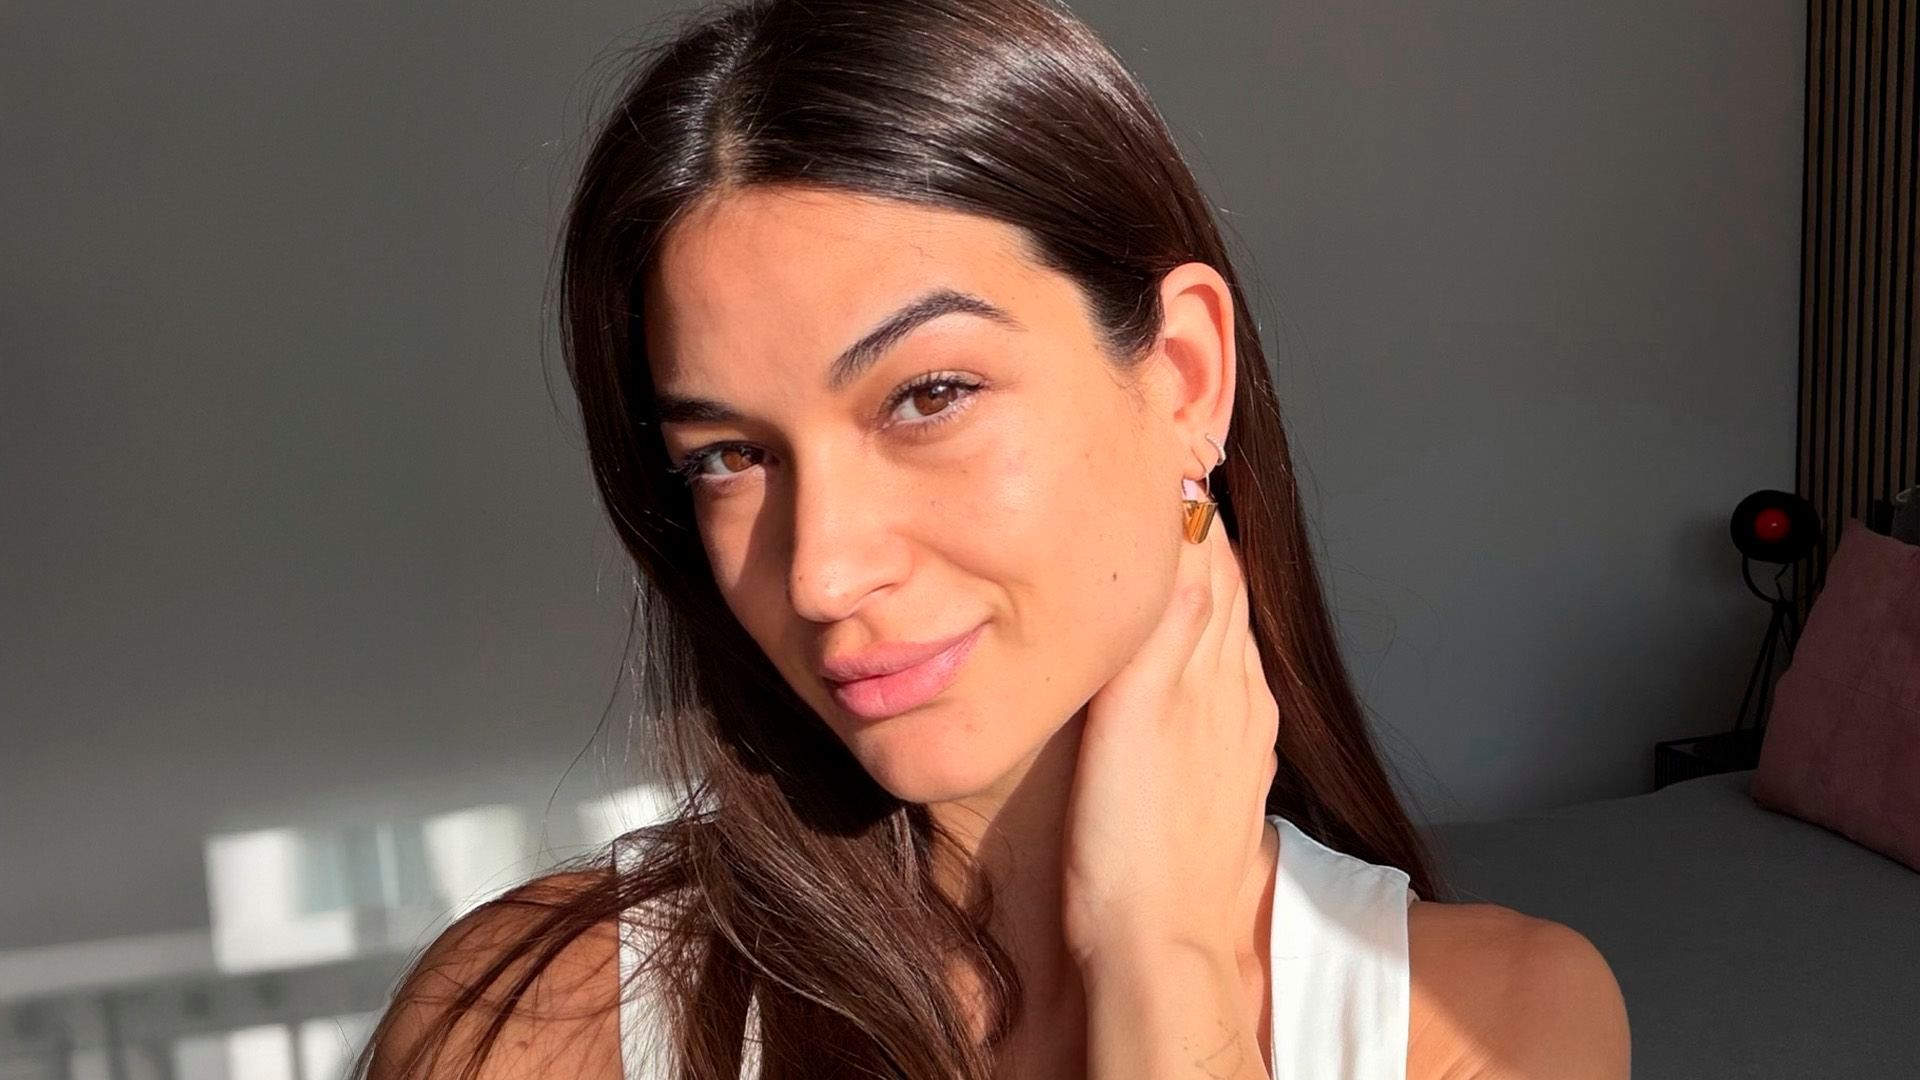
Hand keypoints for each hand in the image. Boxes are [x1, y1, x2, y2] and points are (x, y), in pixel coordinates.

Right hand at [1060, 495, 1279, 966]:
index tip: (1166, 456)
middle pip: (1228, 589)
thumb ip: (1169, 620)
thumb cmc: (1131, 839)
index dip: (1191, 507)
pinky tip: (1185, 655)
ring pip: (1229, 635)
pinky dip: (1206, 645)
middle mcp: (1238, 693)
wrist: (1162, 942)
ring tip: (1175, 545)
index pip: (1213, 560)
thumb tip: (1191, 524)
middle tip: (1168, 479)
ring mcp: (1239, 734)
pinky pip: (1226, 685)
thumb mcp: (1137, 713)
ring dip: (1207, 583)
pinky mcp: (1231, 773)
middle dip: (1202, 532)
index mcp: (1215, 670)